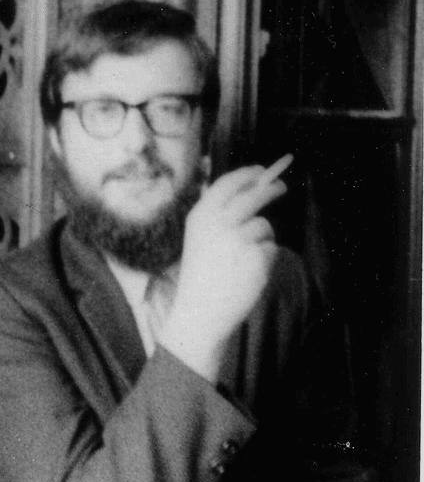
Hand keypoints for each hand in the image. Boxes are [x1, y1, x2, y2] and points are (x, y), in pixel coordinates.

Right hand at [159, 156, 290, 380]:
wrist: (201, 309)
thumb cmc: (202, 273)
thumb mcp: (200, 236)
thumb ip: (219, 213)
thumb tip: (251, 188)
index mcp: (201, 215)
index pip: (228, 183)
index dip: (246, 174)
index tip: (260, 171)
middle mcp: (219, 222)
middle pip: (254, 195)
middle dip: (271, 189)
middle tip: (281, 187)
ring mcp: (239, 239)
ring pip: (265, 226)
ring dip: (262, 238)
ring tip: (243, 259)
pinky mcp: (257, 256)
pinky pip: (271, 249)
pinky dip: (265, 258)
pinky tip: (248, 273)